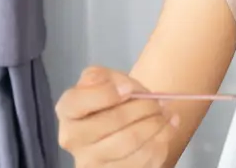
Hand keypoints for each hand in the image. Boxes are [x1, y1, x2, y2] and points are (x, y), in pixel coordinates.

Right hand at [56, 66, 177, 166]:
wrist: (124, 125)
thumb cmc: (114, 99)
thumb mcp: (107, 78)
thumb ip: (106, 76)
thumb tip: (122, 87)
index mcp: (68, 111)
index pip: (78, 101)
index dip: (107, 93)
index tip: (129, 88)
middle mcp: (72, 139)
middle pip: (113, 121)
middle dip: (143, 107)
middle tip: (158, 101)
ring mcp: (91, 162)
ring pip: (130, 142)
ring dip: (156, 124)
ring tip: (166, 113)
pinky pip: (143, 159)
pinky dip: (161, 140)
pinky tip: (167, 128)